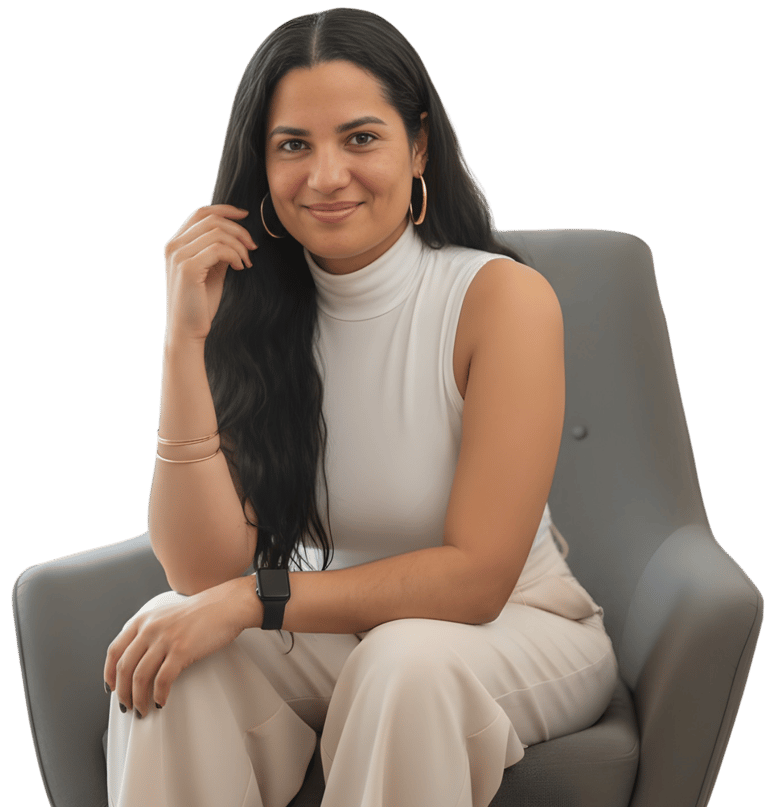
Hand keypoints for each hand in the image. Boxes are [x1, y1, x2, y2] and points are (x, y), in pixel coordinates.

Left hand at [103, 576, 258, 716]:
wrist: (228, 604)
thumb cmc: (204, 611)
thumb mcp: (168, 614)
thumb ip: (151, 631)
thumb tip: (139, 658)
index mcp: (144, 619)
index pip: (114, 650)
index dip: (108, 673)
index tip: (111, 687)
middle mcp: (150, 628)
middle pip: (124, 668)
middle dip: (122, 692)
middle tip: (127, 705)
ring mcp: (165, 639)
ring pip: (139, 677)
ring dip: (138, 699)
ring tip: (143, 710)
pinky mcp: (182, 650)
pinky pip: (162, 680)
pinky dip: (159, 696)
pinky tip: (161, 702)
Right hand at [163, 204, 257, 342]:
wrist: (187, 330)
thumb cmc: (200, 303)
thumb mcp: (210, 270)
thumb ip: (217, 251)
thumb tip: (236, 235)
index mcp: (176, 244)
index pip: (200, 213)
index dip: (225, 209)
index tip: (246, 216)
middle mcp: (173, 246)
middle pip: (212, 220)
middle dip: (238, 230)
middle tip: (253, 247)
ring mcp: (178, 255)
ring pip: (218, 233)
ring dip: (239, 245)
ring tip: (246, 262)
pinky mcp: (188, 268)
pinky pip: (219, 249)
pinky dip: (235, 255)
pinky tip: (240, 268)